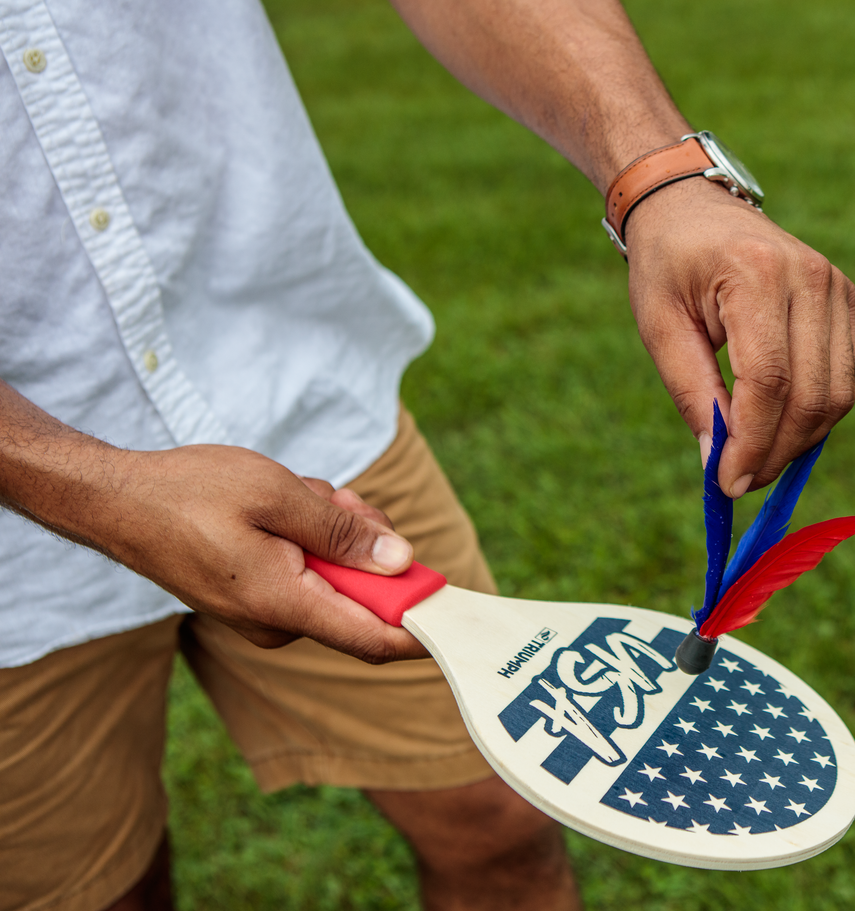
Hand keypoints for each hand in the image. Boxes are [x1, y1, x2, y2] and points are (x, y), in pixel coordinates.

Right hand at [89, 445, 427, 661]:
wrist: (117, 501)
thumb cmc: (191, 492)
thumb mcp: (279, 496)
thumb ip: (343, 535)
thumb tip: (402, 564)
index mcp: (286, 604)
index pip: (376, 639)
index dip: (425, 626)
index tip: (459, 606)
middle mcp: (279, 623)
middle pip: (363, 593)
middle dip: (366, 542)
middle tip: (334, 500)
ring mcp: (267, 614)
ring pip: (339, 573)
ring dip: (334, 530)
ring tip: (294, 496)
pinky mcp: (259, 597)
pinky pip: (311, 569)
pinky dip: (310, 534)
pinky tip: (281, 507)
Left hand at [624, 178, 854, 496]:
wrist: (694, 206)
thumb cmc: (668, 265)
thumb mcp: (660, 327)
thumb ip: (693, 394)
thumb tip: (719, 463)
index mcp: (756, 274)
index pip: (770, 380)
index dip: (753, 442)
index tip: (726, 483)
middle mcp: (810, 277)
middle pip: (811, 394)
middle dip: (776, 452)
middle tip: (739, 482)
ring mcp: (837, 287)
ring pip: (836, 395)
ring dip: (798, 442)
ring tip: (755, 460)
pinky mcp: (847, 301)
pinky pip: (842, 379)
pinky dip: (813, 416)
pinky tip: (776, 429)